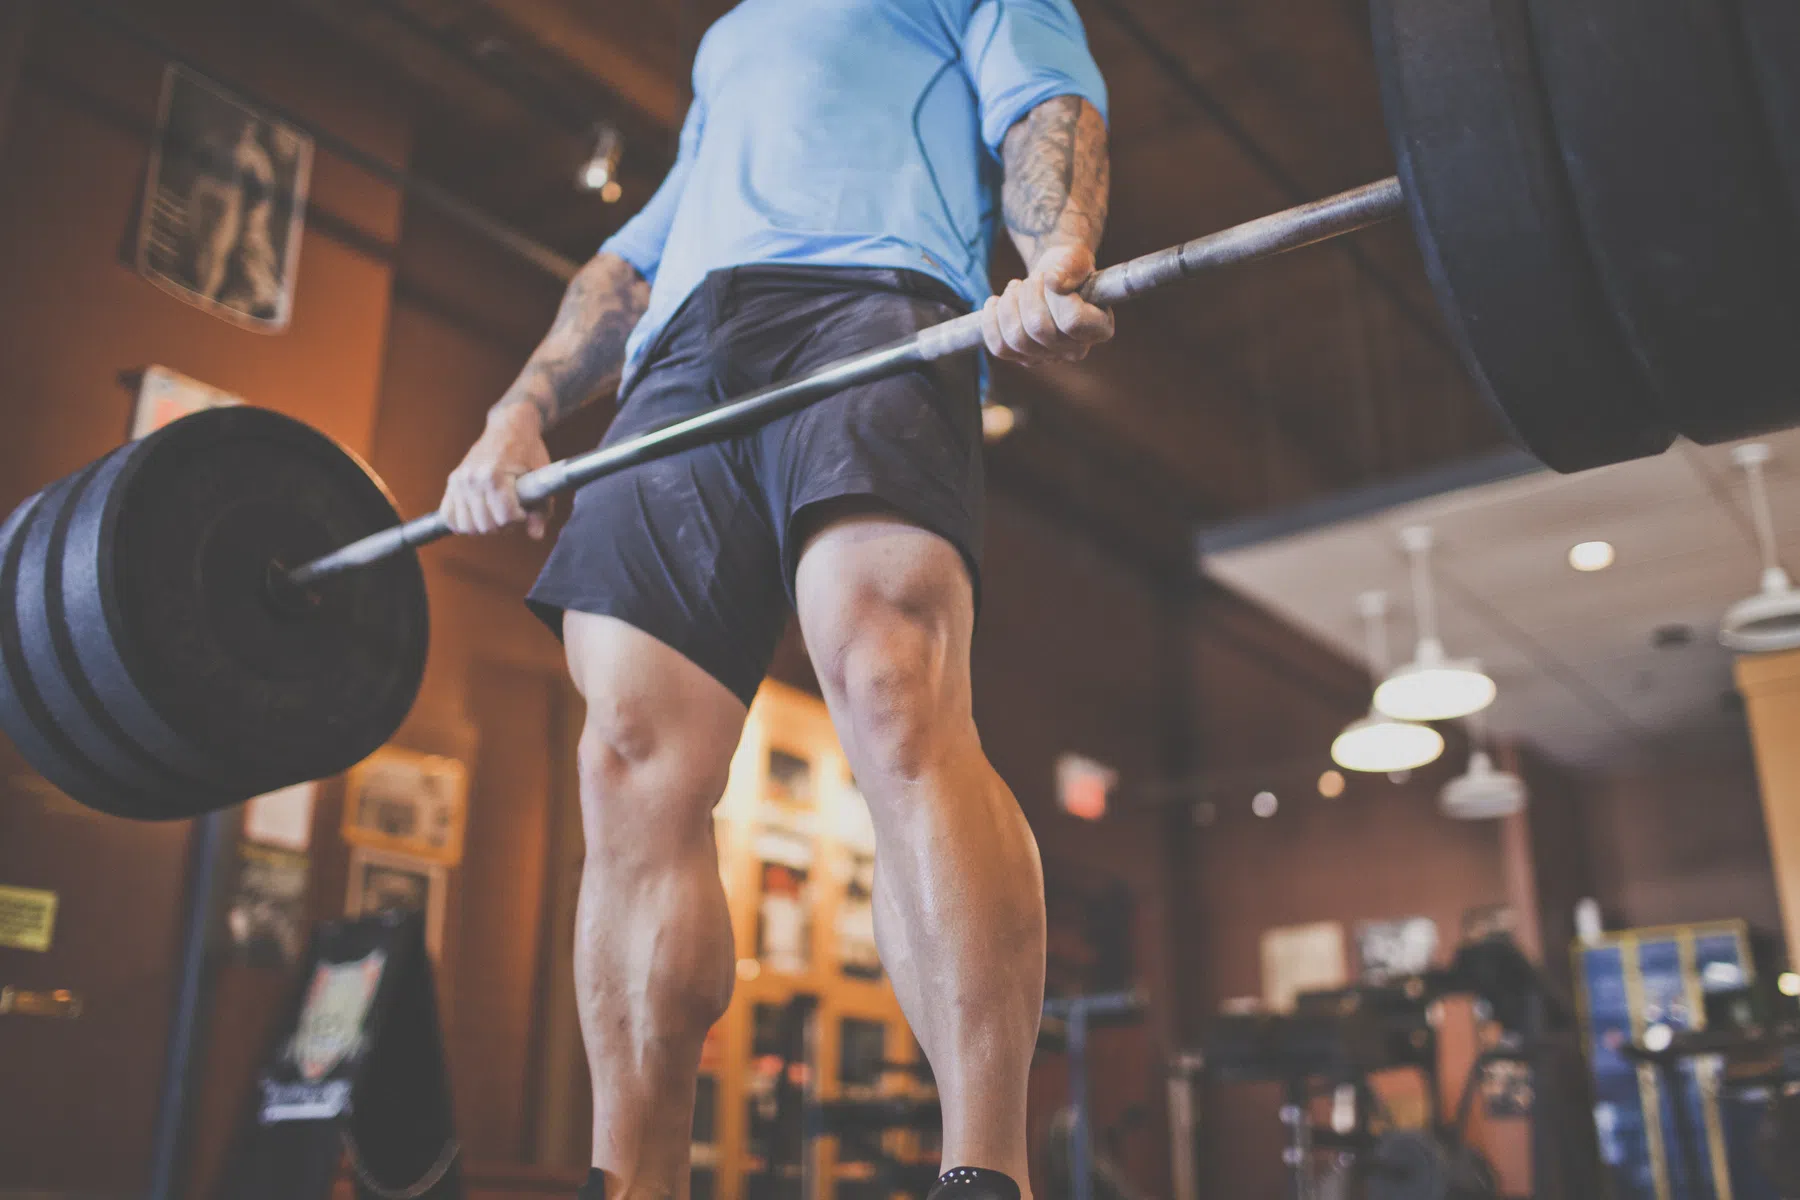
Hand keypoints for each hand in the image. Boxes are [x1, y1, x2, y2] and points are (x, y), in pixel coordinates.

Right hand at [440, 404, 552, 537]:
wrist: (509, 427)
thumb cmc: (528, 451)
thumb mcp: (541, 478)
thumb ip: (541, 510)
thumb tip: (535, 535)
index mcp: (494, 475)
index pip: (505, 516)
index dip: (520, 518)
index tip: (525, 509)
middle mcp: (472, 478)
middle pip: (486, 525)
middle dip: (504, 525)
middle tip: (513, 512)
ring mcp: (459, 480)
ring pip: (468, 526)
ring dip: (485, 526)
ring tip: (497, 514)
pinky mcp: (452, 482)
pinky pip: (449, 516)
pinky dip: (463, 523)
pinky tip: (479, 515)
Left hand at [980, 243, 1115, 365]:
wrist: (1051, 277)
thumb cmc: (1068, 268)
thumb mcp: (1075, 258)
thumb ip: (1072, 266)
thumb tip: (1054, 283)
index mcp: (1099, 328)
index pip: (1073, 321)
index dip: (1057, 296)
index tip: (1054, 278)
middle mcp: (1075, 350)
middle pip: (1039, 330)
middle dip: (1029, 295)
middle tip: (1034, 278)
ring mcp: (1048, 357)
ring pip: (1016, 340)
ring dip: (1009, 306)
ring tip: (1015, 287)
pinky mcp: (1023, 357)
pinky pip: (999, 348)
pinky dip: (991, 322)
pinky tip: (995, 302)